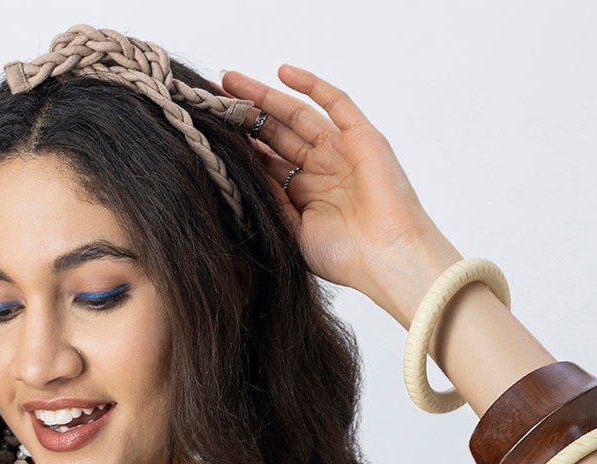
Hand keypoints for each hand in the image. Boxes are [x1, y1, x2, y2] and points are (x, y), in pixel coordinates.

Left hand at [219, 64, 452, 316]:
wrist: (387, 257)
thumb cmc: (345, 257)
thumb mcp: (292, 232)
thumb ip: (269, 202)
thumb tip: (241, 174)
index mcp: (304, 195)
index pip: (266, 161)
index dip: (240, 146)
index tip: (209, 132)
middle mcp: (321, 169)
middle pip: (276, 134)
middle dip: (245, 115)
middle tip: (212, 96)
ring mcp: (340, 151)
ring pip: (297, 114)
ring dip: (265, 97)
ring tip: (231, 81)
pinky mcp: (362, 137)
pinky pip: (335, 102)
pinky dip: (311, 85)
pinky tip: (281, 73)